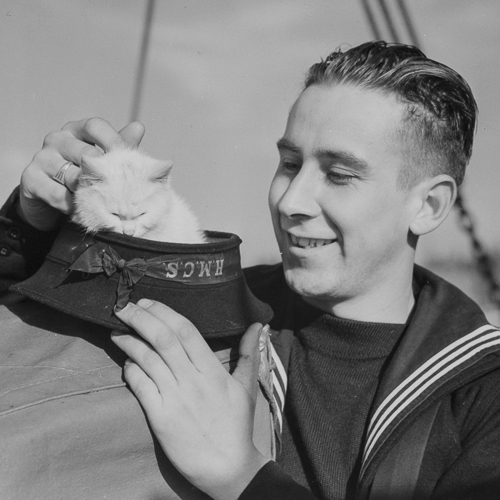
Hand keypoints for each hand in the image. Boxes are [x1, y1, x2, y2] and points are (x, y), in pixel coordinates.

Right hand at [18, 118, 144, 230]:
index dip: (113, 139)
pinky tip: (81, 212)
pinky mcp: (30, 178)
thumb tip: (139, 127)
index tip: (129, 158)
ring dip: (89, 193)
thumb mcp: (102, 163)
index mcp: (75, 130)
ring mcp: (41, 157)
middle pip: (86, 152)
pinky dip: (73, 205)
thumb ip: (118, 147)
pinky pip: (58, 194)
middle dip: (104, 173)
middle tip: (121, 191)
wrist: (51, 207)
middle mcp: (56, 139)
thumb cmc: (83, 179)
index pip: (94, 126)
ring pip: (73, 176)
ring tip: (103, 204)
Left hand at [112, 300, 269, 499]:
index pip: (185, 330)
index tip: (147, 302)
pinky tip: (126, 363)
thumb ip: (249, 353)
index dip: (163, 312)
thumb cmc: (236, 425)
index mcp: (213, 370)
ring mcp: (175, 399)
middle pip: (163, 339)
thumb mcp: (246, 386)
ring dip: (129, 342)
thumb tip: (259, 326)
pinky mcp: (160, 418)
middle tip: (124, 307)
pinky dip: (130, 370)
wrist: (227, 467)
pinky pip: (140, 387)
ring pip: (147, 360)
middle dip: (140, 318)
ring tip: (117, 332)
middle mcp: (192, 380)